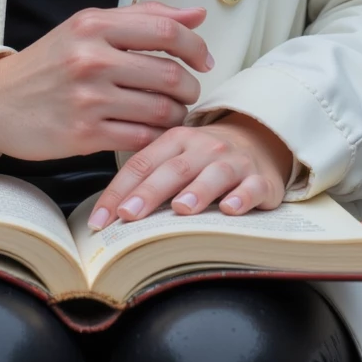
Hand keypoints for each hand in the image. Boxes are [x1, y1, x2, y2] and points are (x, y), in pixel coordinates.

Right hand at [0, 4, 213, 160]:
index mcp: (94, 24)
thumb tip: (198, 13)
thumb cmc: (51, 62)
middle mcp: (91, 58)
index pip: (165, 29)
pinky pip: (141, 138)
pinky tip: (151, 131)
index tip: (205, 59)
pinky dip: (156, 137)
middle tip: (188, 93)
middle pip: (170, 74)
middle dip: (190, 87)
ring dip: (177, 115)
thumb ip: (144, 17)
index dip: (196, 46)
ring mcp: (88, 98)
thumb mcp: (89, 27)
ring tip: (171, 113)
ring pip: (161, 110)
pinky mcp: (84, 134)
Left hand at [86, 114, 292, 229]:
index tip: (100, 221)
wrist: (258, 140)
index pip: (142, 164)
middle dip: (149, 193)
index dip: (119, 191)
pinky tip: (230, 209)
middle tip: (129, 215)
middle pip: (174, 169)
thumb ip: (148, 178)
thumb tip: (108, 216)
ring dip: (197, 191)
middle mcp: (204, 147)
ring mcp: (234, 161)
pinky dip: (242, 197)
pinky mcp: (261, 179)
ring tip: (180, 208)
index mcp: (177, 139)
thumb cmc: (205, 157)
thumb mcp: (176, 157)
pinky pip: (252, 187)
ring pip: (214, 174)